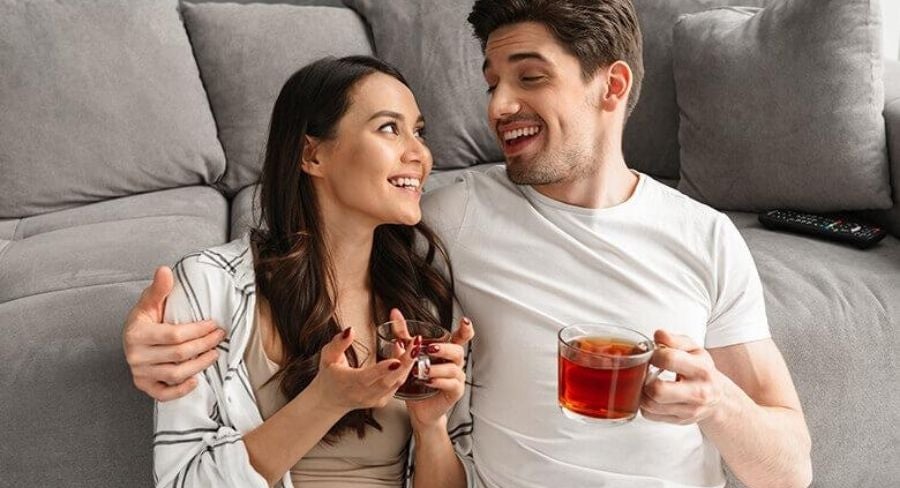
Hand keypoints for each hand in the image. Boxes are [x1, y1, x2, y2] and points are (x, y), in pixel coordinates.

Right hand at [123, 266, 225, 400]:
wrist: (131, 338)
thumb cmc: (145, 319)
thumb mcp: (149, 301)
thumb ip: (159, 288)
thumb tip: (165, 270)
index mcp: (137, 333)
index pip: (174, 335)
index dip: (198, 331)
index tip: (214, 325)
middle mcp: (136, 355)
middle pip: (179, 354)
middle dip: (204, 345)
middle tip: (219, 337)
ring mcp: (139, 372)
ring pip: (175, 374)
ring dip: (199, 365)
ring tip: (214, 354)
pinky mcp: (144, 385)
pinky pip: (163, 394)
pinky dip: (181, 390)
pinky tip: (196, 380)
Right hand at [310, 325, 416, 413]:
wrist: (330, 400)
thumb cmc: (329, 376)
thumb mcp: (327, 357)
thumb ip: (338, 343)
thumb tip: (349, 330)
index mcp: (350, 383)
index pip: (368, 377)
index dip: (383, 369)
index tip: (395, 360)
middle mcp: (365, 394)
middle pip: (390, 380)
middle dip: (405, 362)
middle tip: (416, 344)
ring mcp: (375, 399)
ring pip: (397, 382)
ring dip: (408, 364)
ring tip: (415, 345)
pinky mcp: (383, 400)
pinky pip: (398, 385)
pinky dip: (405, 370)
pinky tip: (408, 355)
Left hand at [395, 310, 474, 431]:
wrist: (418, 407)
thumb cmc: (417, 380)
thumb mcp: (408, 353)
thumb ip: (403, 334)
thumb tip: (395, 313)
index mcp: (447, 351)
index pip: (461, 337)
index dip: (466, 329)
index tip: (465, 321)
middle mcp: (454, 363)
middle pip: (458, 350)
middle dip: (444, 349)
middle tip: (430, 349)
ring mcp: (456, 378)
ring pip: (453, 368)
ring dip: (437, 368)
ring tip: (422, 370)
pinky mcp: (454, 392)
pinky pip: (452, 384)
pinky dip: (440, 381)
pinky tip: (430, 381)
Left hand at [640, 330, 724, 424]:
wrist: (718, 398)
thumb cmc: (701, 370)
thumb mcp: (693, 349)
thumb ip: (675, 340)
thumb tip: (658, 335)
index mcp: (701, 369)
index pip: (669, 359)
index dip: (653, 355)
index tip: (653, 355)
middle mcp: (698, 393)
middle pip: (658, 390)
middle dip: (645, 379)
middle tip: (647, 372)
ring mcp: (688, 411)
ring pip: (650, 405)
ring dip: (642, 392)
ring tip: (647, 382)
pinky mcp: (678, 421)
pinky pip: (649, 415)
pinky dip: (644, 405)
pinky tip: (651, 395)